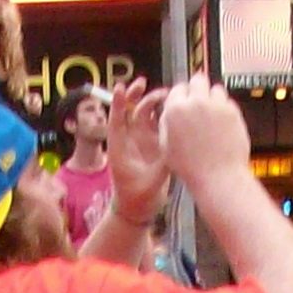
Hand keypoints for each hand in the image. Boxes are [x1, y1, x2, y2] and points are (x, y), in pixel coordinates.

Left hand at [103, 77, 170, 226]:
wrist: (139, 209)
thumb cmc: (137, 198)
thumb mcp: (150, 183)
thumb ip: (162, 166)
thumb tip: (175, 149)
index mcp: (120, 146)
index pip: (117, 120)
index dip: (118, 103)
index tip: (120, 87)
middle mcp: (131, 139)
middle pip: (131, 110)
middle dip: (135, 95)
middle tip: (142, 84)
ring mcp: (143, 139)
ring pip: (147, 113)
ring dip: (153, 101)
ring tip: (165, 95)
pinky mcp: (156, 143)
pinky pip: (159, 122)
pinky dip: (165, 113)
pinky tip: (175, 107)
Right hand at [155, 77, 254, 198]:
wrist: (219, 177)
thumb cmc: (193, 168)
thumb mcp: (166, 147)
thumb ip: (166, 123)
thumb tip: (169, 111)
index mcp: (175, 110)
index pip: (177, 88)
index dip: (181, 95)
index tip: (185, 100)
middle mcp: (195, 103)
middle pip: (197, 80)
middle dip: (197, 88)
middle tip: (199, 101)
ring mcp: (215, 105)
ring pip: (215, 88)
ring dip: (213, 97)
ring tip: (212, 114)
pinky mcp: (232, 111)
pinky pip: (228, 101)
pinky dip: (225, 108)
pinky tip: (222, 123)